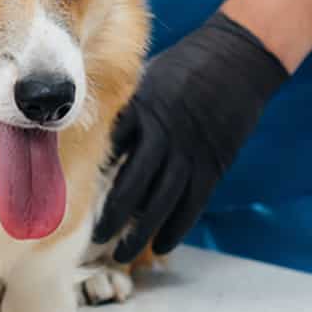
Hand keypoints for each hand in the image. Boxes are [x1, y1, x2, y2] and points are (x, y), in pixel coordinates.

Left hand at [94, 13, 287, 261]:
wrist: (237, 58)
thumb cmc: (186, 65)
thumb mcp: (148, 78)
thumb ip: (127, 107)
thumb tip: (95, 132)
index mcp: (142, 111)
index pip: (110, 150)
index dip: (92, 175)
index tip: (75, 195)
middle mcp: (164, 135)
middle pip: (133, 184)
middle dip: (112, 215)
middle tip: (95, 236)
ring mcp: (191, 153)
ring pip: (161, 202)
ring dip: (139, 232)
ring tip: (120, 254)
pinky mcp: (214, 165)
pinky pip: (192, 205)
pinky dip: (176, 228)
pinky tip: (160, 247)